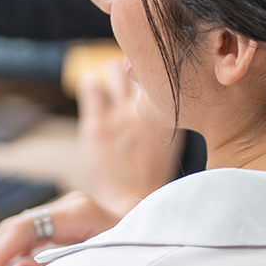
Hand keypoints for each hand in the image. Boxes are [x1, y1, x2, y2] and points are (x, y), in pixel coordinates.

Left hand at [79, 59, 180, 217]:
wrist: (131, 205)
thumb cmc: (150, 173)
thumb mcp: (171, 137)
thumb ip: (168, 110)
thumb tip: (164, 82)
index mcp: (175, 113)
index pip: (167, 70)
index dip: (157, 66)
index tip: (152, 67)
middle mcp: (151, 109)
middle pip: (142, 60)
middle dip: (135, 65)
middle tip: (129, 76)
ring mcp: (123, 116)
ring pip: (115, 68)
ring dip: (112, 75)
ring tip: (112, 88)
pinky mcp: (97, 125)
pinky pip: (90, 86)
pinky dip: (90, 86)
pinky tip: (94, 97)